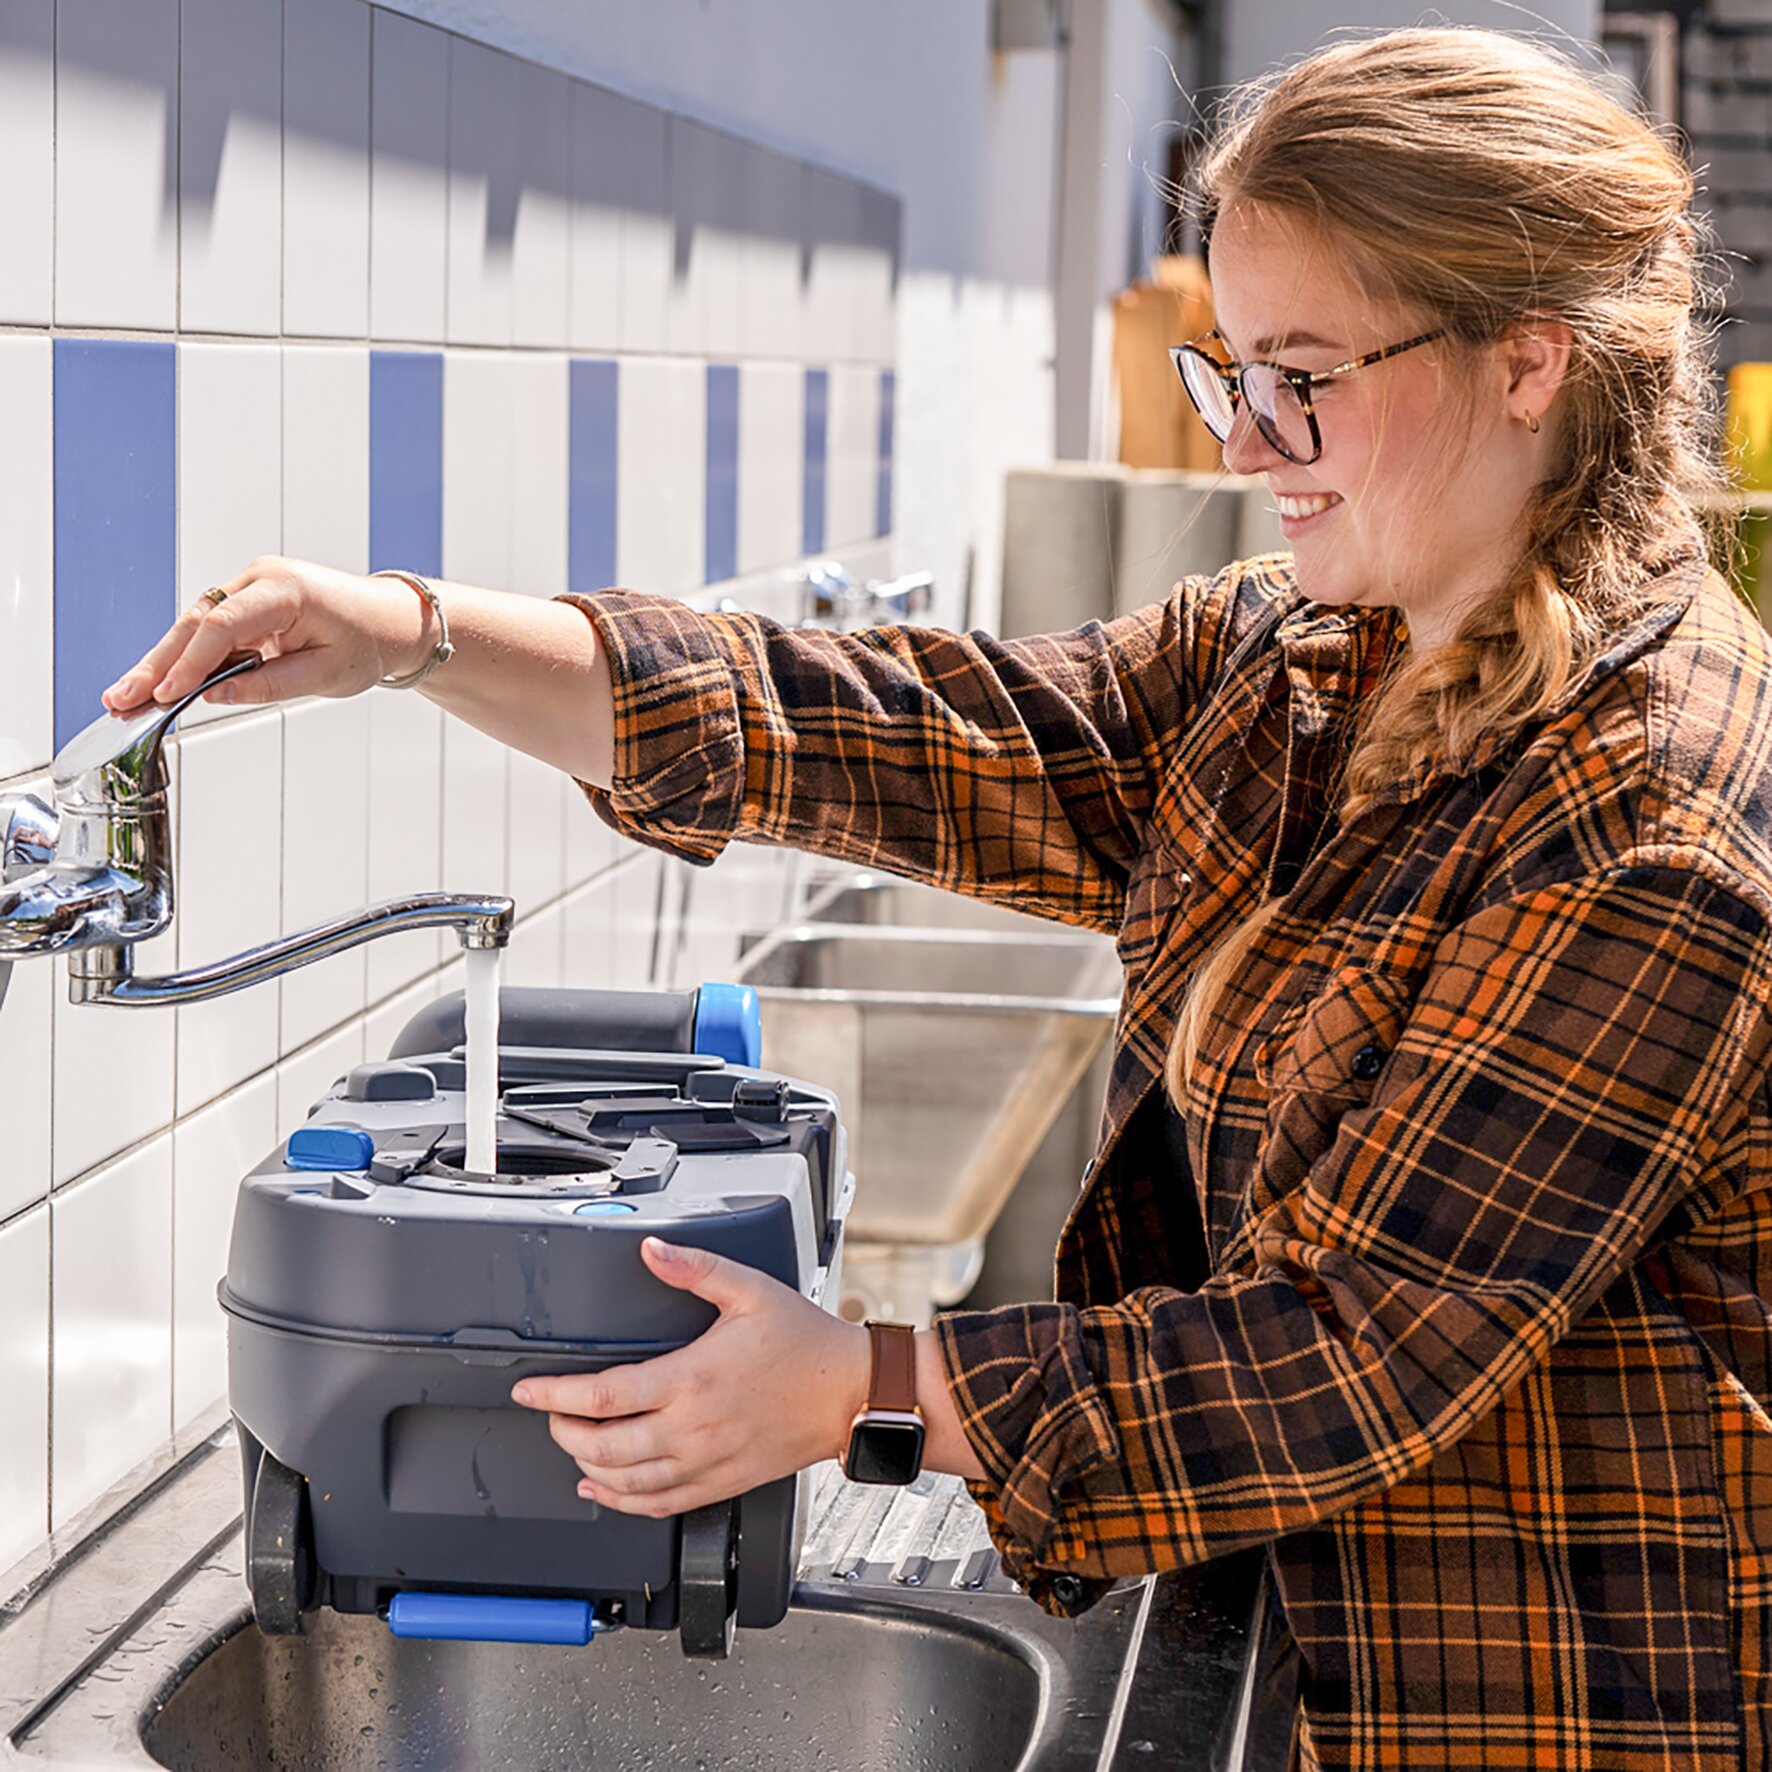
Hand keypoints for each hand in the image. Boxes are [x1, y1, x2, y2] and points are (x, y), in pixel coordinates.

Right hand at [101, 556, 430, 712]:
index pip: (223, 626)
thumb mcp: (326, 675)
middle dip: (156, 664)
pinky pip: (209, 628)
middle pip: (196, 623)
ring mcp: (250, 585)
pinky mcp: (246, 599)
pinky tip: (159, 683)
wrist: (390, 621)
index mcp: (286, 591)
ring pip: (194, 625)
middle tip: (120, 698)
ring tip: (127, 698)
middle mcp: (261, 579)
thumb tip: (213, 696)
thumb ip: (269, 685)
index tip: (163, 693)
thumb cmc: (368, 644)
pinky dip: (185, 656)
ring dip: (162, 662)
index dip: (189, 663)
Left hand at [511, 1237, 871, 1516]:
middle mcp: (692, 1427)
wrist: (850, 1393)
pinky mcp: (720, 1483)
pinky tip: (602, 1489)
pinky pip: (658, 1505)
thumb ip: (694, 1269)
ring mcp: (706, 1462)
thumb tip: (651, 1250)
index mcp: (692, 1378)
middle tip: (551, 1412)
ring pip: (625, 1481)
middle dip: (565, 1431)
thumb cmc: (806, 1344)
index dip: (556, 1395)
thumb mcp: (750, 1290)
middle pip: (604, 1445)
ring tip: (571, 1445)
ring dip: (586, 1467)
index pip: (604, 1396)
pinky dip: (620, 1502)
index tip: (530, 1389)